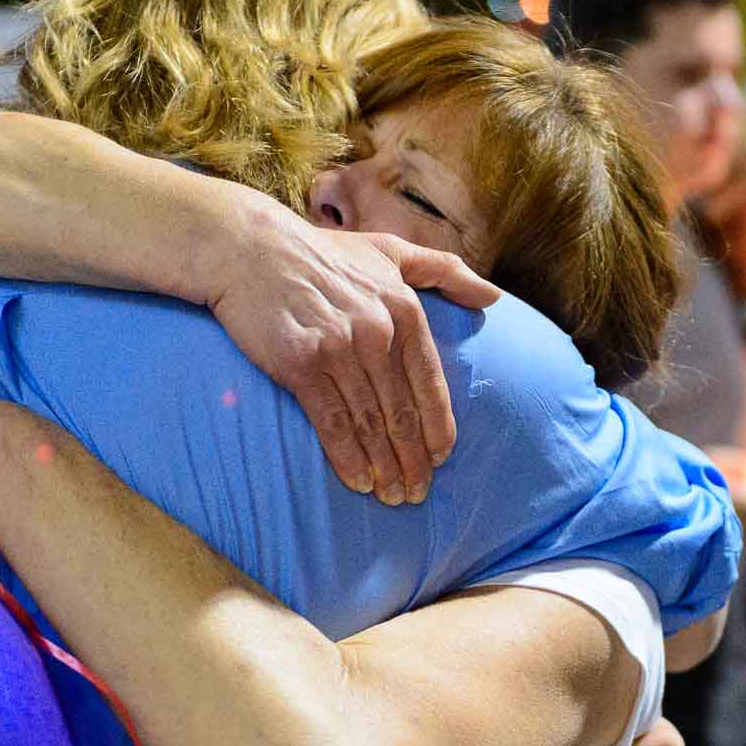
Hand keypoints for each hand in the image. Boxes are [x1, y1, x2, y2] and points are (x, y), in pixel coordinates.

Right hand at [208, 214, 499, 504]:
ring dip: (384, 467)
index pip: (429, 382)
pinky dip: (348, 457)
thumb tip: (495, 296)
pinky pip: (332, 423)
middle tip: (417, 492)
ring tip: (392, 496)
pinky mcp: (301, 365)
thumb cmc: (320, 253)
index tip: (440, 459)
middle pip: (402, 411)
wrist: (250, 249)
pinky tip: (358, 481)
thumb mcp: (389, 251)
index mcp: (404, 307)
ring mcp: (339, 348)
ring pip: (370, 423)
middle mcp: (377, 330)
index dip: (437, 427)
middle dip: (413, 459)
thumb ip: (445, 271)